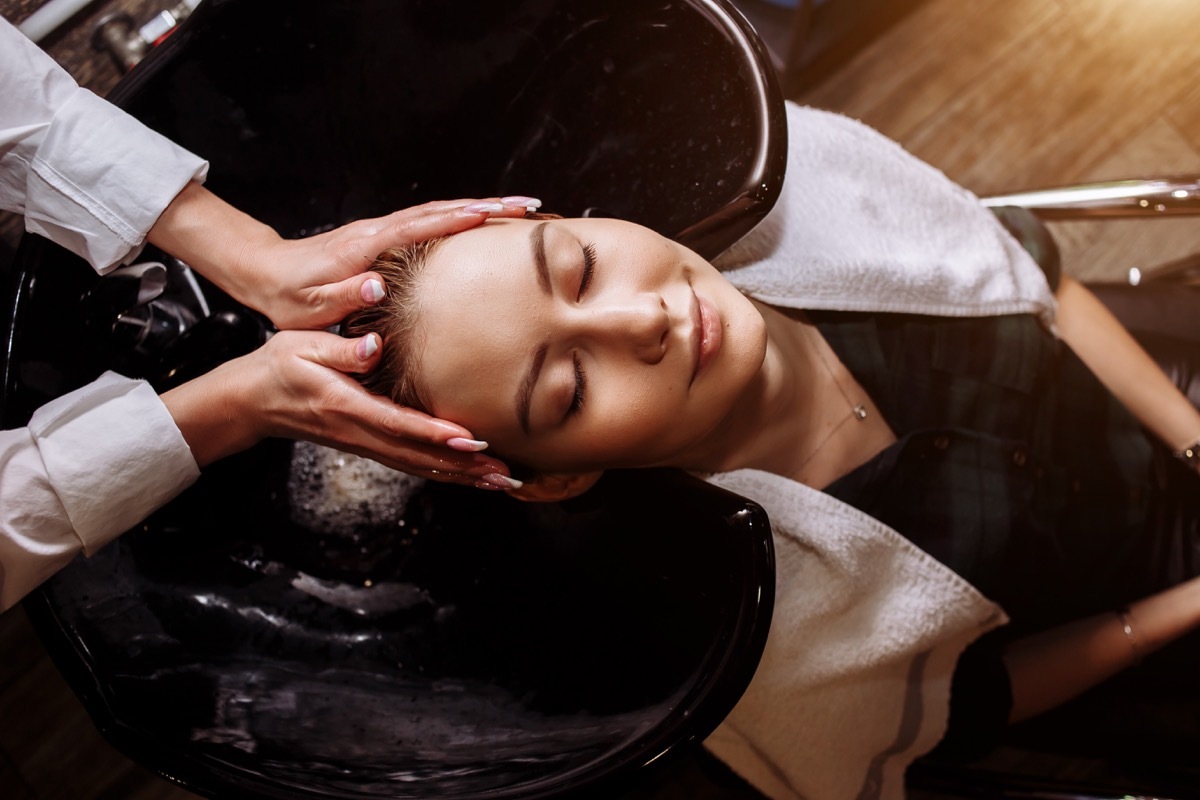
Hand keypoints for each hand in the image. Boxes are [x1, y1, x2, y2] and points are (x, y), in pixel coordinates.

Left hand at [148, 186, 538, 329]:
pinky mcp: (385, 237)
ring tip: (518, 208)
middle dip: (486, 204)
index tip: (493, 213)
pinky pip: (431, 221)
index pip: (419, 226)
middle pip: (440, 210)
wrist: (265, 272)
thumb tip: (377, 286)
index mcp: (365, 246)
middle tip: (527, 205)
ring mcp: (383, 230)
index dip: (457, 219)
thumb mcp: (312, 306)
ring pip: (438, 211)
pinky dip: (460, 216)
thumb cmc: (290, 296)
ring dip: (480, 205)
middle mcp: (378, 230)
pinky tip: (483, 221)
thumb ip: (345, 296)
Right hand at [161, 329, 518, 488]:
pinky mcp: (370, 446)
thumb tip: (375, 346)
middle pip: (419, 456)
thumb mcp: (301, 346)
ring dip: (462, 477)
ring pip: (420, 466)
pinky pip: (412, 464)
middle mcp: (359, 432)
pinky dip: (445, 473)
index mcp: (345, 406)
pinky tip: (471, 476)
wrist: (252, 400)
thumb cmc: (278, 366)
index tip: (471, 440)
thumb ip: (341, 349)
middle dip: (464, 468)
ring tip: (501, 482)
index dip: (435, 434)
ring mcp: (365, 444)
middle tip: (504, 474)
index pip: (398, 423)